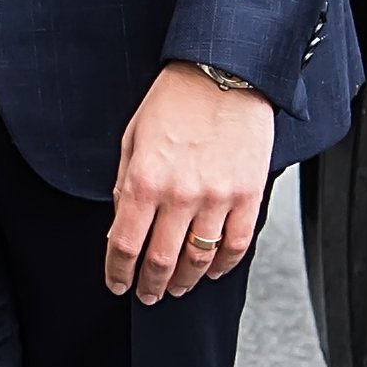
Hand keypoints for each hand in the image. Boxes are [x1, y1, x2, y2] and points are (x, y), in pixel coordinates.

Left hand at [105, 65, 275, 304]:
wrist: (224, 71)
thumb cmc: (175, 99)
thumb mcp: (133, 138)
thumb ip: (125, 184)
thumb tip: (120, 223)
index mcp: (144, 180)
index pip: (124, 245)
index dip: (118, 273)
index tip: (117, 285)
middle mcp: (179, 194)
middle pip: (161, 261)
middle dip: (150, 285)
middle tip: (148, 294)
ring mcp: (217, 197)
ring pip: (199, 260)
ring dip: (185, 282)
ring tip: (177, 288)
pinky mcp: (248, 194)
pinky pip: (236, 245)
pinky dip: (223, 266)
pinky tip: (212, 270)